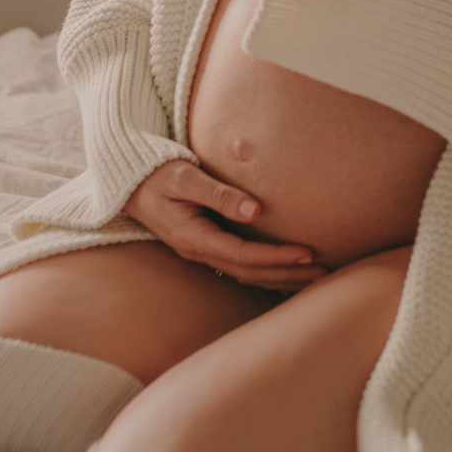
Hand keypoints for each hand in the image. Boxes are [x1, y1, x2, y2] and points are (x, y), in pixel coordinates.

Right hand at [126, 160, 325, 290]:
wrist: (128, 183)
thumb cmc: (156, 174)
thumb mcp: (184, 177)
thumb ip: (218, 194)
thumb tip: (256, 210)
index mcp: (193, 237)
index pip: (243, 255)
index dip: (276, 257)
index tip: (307, 253)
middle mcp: (198, 251)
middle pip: (249, 272)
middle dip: (286, 274)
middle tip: (323, 272)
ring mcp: (201, 251)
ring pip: (246, 273)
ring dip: (280, 277)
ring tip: (314, 277)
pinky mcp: (206, 246)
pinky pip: (240, 265)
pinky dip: (266, 271)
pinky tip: (286, 271)